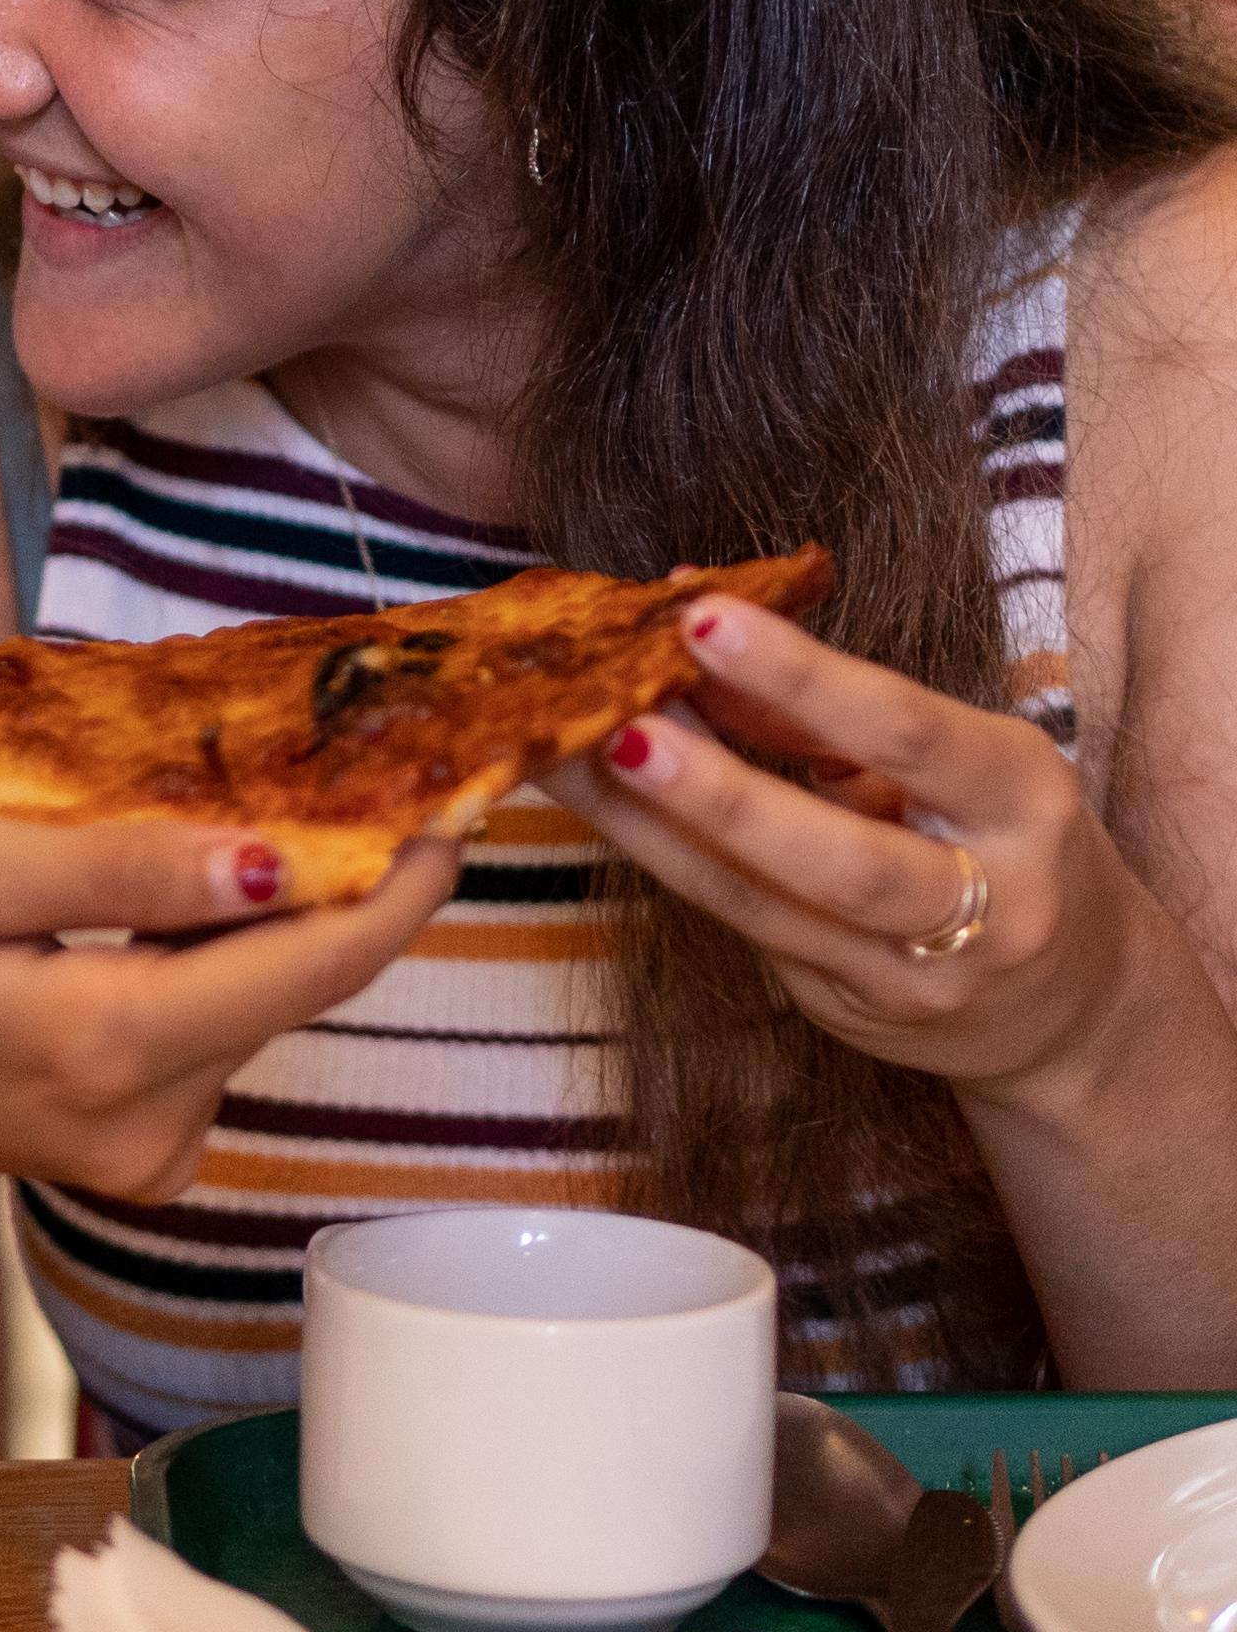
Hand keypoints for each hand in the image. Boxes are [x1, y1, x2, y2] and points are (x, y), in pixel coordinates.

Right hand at [0, 809, 460, 1219]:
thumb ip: (106, 867)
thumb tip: (274, 862)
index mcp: (108, 1051)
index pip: (318, 962)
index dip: (405, 872)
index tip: (460, 780)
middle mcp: (152, 1124)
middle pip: (306, 981)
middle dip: (356, 870)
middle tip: (389, 753)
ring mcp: (148, 1148)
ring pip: (260, 999)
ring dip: (279, 906)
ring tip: (269, 795)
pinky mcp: (139, 1144)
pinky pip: (216, 1026)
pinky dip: (220, 951)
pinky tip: (185, 889)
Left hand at [552, 591, 1139, 1097]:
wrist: (1070, 1007)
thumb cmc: (1001, 838)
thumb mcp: (954, 759)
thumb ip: (826, 708)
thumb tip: (691, 623)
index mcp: (1022, 801)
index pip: (909, 734)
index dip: (804, 680)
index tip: (704, 620)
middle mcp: (983, 905)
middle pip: (838, 858)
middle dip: (719, 793)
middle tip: (617, 726)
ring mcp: (907, 977)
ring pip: (761, 905)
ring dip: (648, 825)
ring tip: (562, 755)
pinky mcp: (840, 1011)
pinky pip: (739, 926)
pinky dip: (664, 857)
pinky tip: (597, 804)